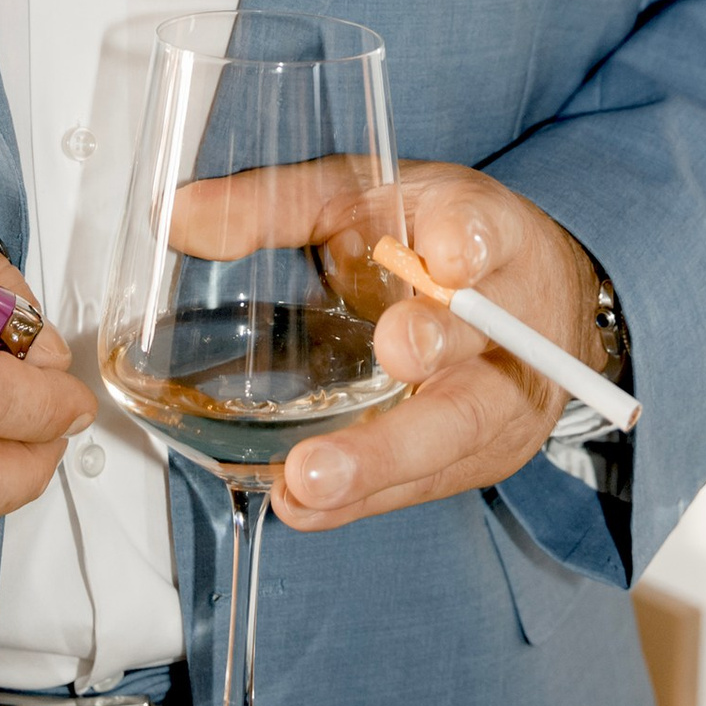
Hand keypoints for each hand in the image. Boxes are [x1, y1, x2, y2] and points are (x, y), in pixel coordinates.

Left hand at [272, 167, 607, 535]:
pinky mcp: (481, 455)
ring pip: (456, 428)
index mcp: (481, 232)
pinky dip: (363, 497)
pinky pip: (423, 482)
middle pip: (477, 337)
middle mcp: (507, 316)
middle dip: (436, 346)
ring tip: (311, 480)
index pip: (485, 229)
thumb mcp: (358, 200)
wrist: (528, 302)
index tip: (449, 254)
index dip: (471, 241)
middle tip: (394, 356)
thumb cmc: (430, 240)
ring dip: (384, 458)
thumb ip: (272, 206)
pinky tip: (308, 505)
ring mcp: (501, 394)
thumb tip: (176, 216)